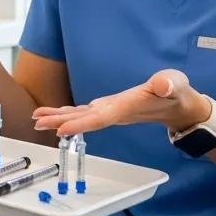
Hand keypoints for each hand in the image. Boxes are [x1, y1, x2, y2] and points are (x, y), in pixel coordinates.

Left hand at [31, 69, 211, 136]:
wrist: (178, 106)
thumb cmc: (176, 94)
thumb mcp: (175, 85)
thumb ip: (169, 85)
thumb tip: (163, 86)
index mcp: (126, 108)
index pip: (100, 119)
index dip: (81, 124)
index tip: (61, 129)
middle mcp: (114, 113)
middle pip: (84, 120)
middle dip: (60, 122)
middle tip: (37, 123)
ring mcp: (110, 111)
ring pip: (81, 116)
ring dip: (59, 118)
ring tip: (37, 119)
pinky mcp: (108, 108)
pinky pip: (84, 112)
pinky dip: (68, 113)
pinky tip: (53, 114)